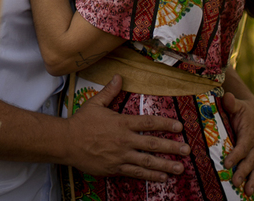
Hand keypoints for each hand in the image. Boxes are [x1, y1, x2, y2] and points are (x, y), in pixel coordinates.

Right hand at [63, 75, 187, 180]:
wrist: (66, 142)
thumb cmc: (81, 122)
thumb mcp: (95, 103)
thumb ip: (110, 92)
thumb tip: (119, 76)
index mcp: (121, 123)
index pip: (148, 123)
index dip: (165, 124)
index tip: (179, 127)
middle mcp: (124, 140)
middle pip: (152, 144)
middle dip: (172, 147)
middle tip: (187, 150)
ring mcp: (120, 156)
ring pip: (147, 161)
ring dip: (165, 165)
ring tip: (180, 168)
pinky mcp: (115, 168)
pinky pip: (136, 172)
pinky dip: (150, 175)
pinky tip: (162, 177)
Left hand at [221, 91, 253, 196]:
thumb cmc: (242, 110)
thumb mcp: (237, 105)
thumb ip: (231, 103)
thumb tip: (228, 97)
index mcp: (250, 133)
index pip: (243, 146)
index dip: (236, 155)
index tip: (227, 164)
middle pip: (250, 161)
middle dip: (243, 173)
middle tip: (235, 183)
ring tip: (248, 193)